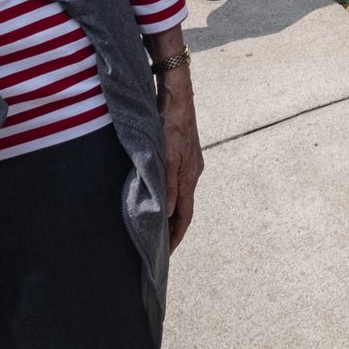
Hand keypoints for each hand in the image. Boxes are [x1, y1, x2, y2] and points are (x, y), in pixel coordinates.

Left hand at [155, 62, 203, 251]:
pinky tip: (158, 196)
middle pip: (183, 208)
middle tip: (159, 246)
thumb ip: (167, 184)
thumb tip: (167, 213)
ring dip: (170, 213)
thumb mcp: (167, 155)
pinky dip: (168, 197)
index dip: (175, 236)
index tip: (166, 253)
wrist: (177, 95)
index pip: (184, 216)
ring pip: (180, 196)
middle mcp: (192, 173)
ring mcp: (189, 163)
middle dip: (173, 229)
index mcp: (189, 177)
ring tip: (156, 227)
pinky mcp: (183, 155)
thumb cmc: (171, 123)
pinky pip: (177, 183)